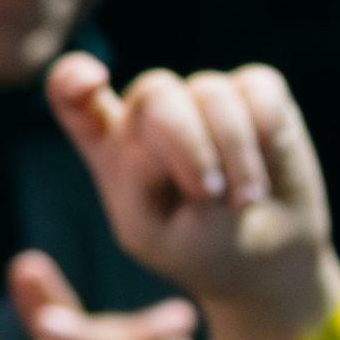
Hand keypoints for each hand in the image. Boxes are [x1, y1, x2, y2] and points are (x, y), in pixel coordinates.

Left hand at [38, 54, 339, 339]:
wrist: (267, 261)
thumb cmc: (198, 249)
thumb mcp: (151, 232)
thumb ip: (141, 174)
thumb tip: (180, 118)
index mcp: (112, 149)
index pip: (71, 95)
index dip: (73, 78)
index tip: (94, 81)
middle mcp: (153, 115)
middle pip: (154, 93)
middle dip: (186, 141)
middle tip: (210, 194)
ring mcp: (203, 100)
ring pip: (210, 92)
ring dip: (234, 150)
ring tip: (245, 201)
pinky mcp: (253, 94)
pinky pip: (257, 87)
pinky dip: (265, 131)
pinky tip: (266, 172)